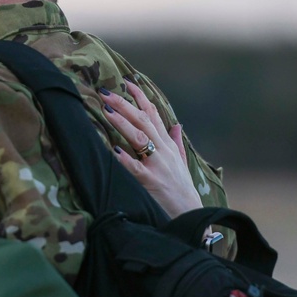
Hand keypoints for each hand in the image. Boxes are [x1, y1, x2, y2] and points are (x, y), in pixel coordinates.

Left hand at [100, 81, 201, 218]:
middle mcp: (163, 151)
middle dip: (124, 105)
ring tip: (107, 111)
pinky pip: (135, 168)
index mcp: (168, 144)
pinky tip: (113, 150)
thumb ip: (177, 142)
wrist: (190, 214)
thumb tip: (177, 125)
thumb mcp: (181, 162)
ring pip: (139, 138)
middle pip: (142, 121)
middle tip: (106, 93)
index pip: (153, 114)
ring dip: (122, 123)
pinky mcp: (151, 182)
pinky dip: (125, 159)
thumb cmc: (182, 188)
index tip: (127, 82)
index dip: (140, 97)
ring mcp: (157, 165)